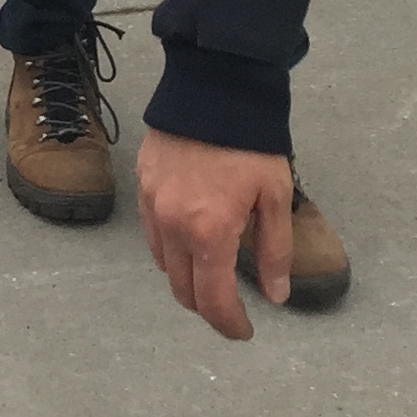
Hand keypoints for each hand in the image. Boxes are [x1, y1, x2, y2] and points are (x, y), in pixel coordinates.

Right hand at [138, 128, 290, 339]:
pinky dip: (170, 247)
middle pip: (182, 289)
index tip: (244, 330)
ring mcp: (152, 204)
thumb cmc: (251, 141)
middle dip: (207, 306)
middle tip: (230, 305)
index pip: (213, 300)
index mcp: (209, 233)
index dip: (229, 324)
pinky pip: (152, 232)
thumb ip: (274, 250)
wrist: (214, 85)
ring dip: (186, 277)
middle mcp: (173, 225)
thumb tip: (274, 296)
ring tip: (211, 270)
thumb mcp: (275, 196)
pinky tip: (189, 237)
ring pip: (164, 263)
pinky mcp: (141, 183)